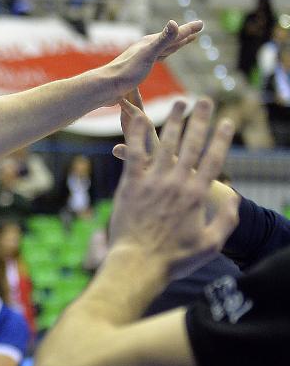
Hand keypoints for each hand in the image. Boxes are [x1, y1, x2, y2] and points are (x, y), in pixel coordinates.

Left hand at [103, 20, 203, 103]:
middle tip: (196, 30)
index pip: (174, 34)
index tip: (202, 23)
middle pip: (170, 39)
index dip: (189, 29)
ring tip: (183, 41)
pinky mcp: (137, 69)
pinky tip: (161, 58)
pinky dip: (163, 56)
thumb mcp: (148, 55)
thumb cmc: (127, 72)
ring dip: (175, 44)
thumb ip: (162, 40)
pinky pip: (156, 59)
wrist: (106, 87)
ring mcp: (141, 58)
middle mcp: (146, 48)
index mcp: (150, 43)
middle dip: (183, 34)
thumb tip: (174, 23)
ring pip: (163, 49)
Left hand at [108, 98, 236, 275]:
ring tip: (179, 103)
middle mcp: (176, 183)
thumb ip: (227, 219)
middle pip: (191, 144)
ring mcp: (152, 181)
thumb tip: (235, 199)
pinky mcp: (130, 184)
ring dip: (173, 121)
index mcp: (197, 195)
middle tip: (204, 101)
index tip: (226, 121)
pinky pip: (134, 154)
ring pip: (165, 144)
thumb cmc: (175, 259)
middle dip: (199, 120)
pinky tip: (140, 118)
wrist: (138, 264)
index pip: (213, 159)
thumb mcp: (211, 244)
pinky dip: (137, 135)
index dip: (221, 138)